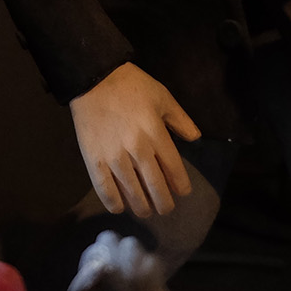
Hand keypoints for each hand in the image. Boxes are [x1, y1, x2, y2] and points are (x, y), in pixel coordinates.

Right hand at [68, 63, 201, 216]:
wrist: (94, 79)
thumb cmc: (132, 86)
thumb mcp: (163, 96)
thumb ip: (180, 120)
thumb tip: (196, 138)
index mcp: (156, 134)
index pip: (173, 169)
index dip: (180, 186)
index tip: (182, 192)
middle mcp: (138, 149)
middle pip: (155, 186)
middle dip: (163, 203)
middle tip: (165, 209)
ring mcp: (114, 157)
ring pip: (132, 192)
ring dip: (142, 207)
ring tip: (146, 211)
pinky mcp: (94, 160)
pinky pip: (105, 189)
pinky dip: (114, 203)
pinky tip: (120, 207)